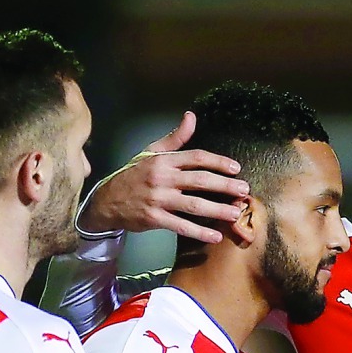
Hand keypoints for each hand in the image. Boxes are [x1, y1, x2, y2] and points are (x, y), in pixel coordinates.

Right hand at [77, 111, 246, 242]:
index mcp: (164, 161)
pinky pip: (181, 226)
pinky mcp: (154, 218)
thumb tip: (191, 116)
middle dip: (224, 186)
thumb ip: (175, 138)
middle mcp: (162, 178)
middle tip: (244, 191)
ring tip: (235, 214)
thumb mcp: (151, 152)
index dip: (218, 162)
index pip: (196, 158)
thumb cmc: (133, 175)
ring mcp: (158, 199)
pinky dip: (199, 232)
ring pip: (193, 205)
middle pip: (199, 180)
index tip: (235, 168)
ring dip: (217, 210)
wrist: (107, 200)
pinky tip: (215, 236)